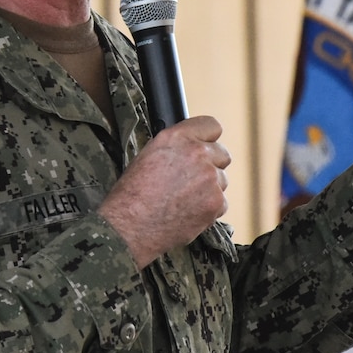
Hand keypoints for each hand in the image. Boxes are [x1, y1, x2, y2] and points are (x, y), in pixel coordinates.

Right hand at [99, 115, 230, 268]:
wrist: (130, 226)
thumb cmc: (132, 195)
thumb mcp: (149, 155)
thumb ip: (176, 147)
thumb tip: (190, 148)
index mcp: (177, 137)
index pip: (211, 126)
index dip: (207, 138)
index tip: (205, 146)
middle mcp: (197, 153)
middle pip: (222, 154)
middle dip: (211, 165)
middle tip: (192, 179)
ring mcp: (210, 178)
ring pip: (222, 180)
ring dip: (209, 189)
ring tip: (184, 200)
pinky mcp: (216, 202)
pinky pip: (221, 202)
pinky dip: (209, 209)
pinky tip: (188, 212)